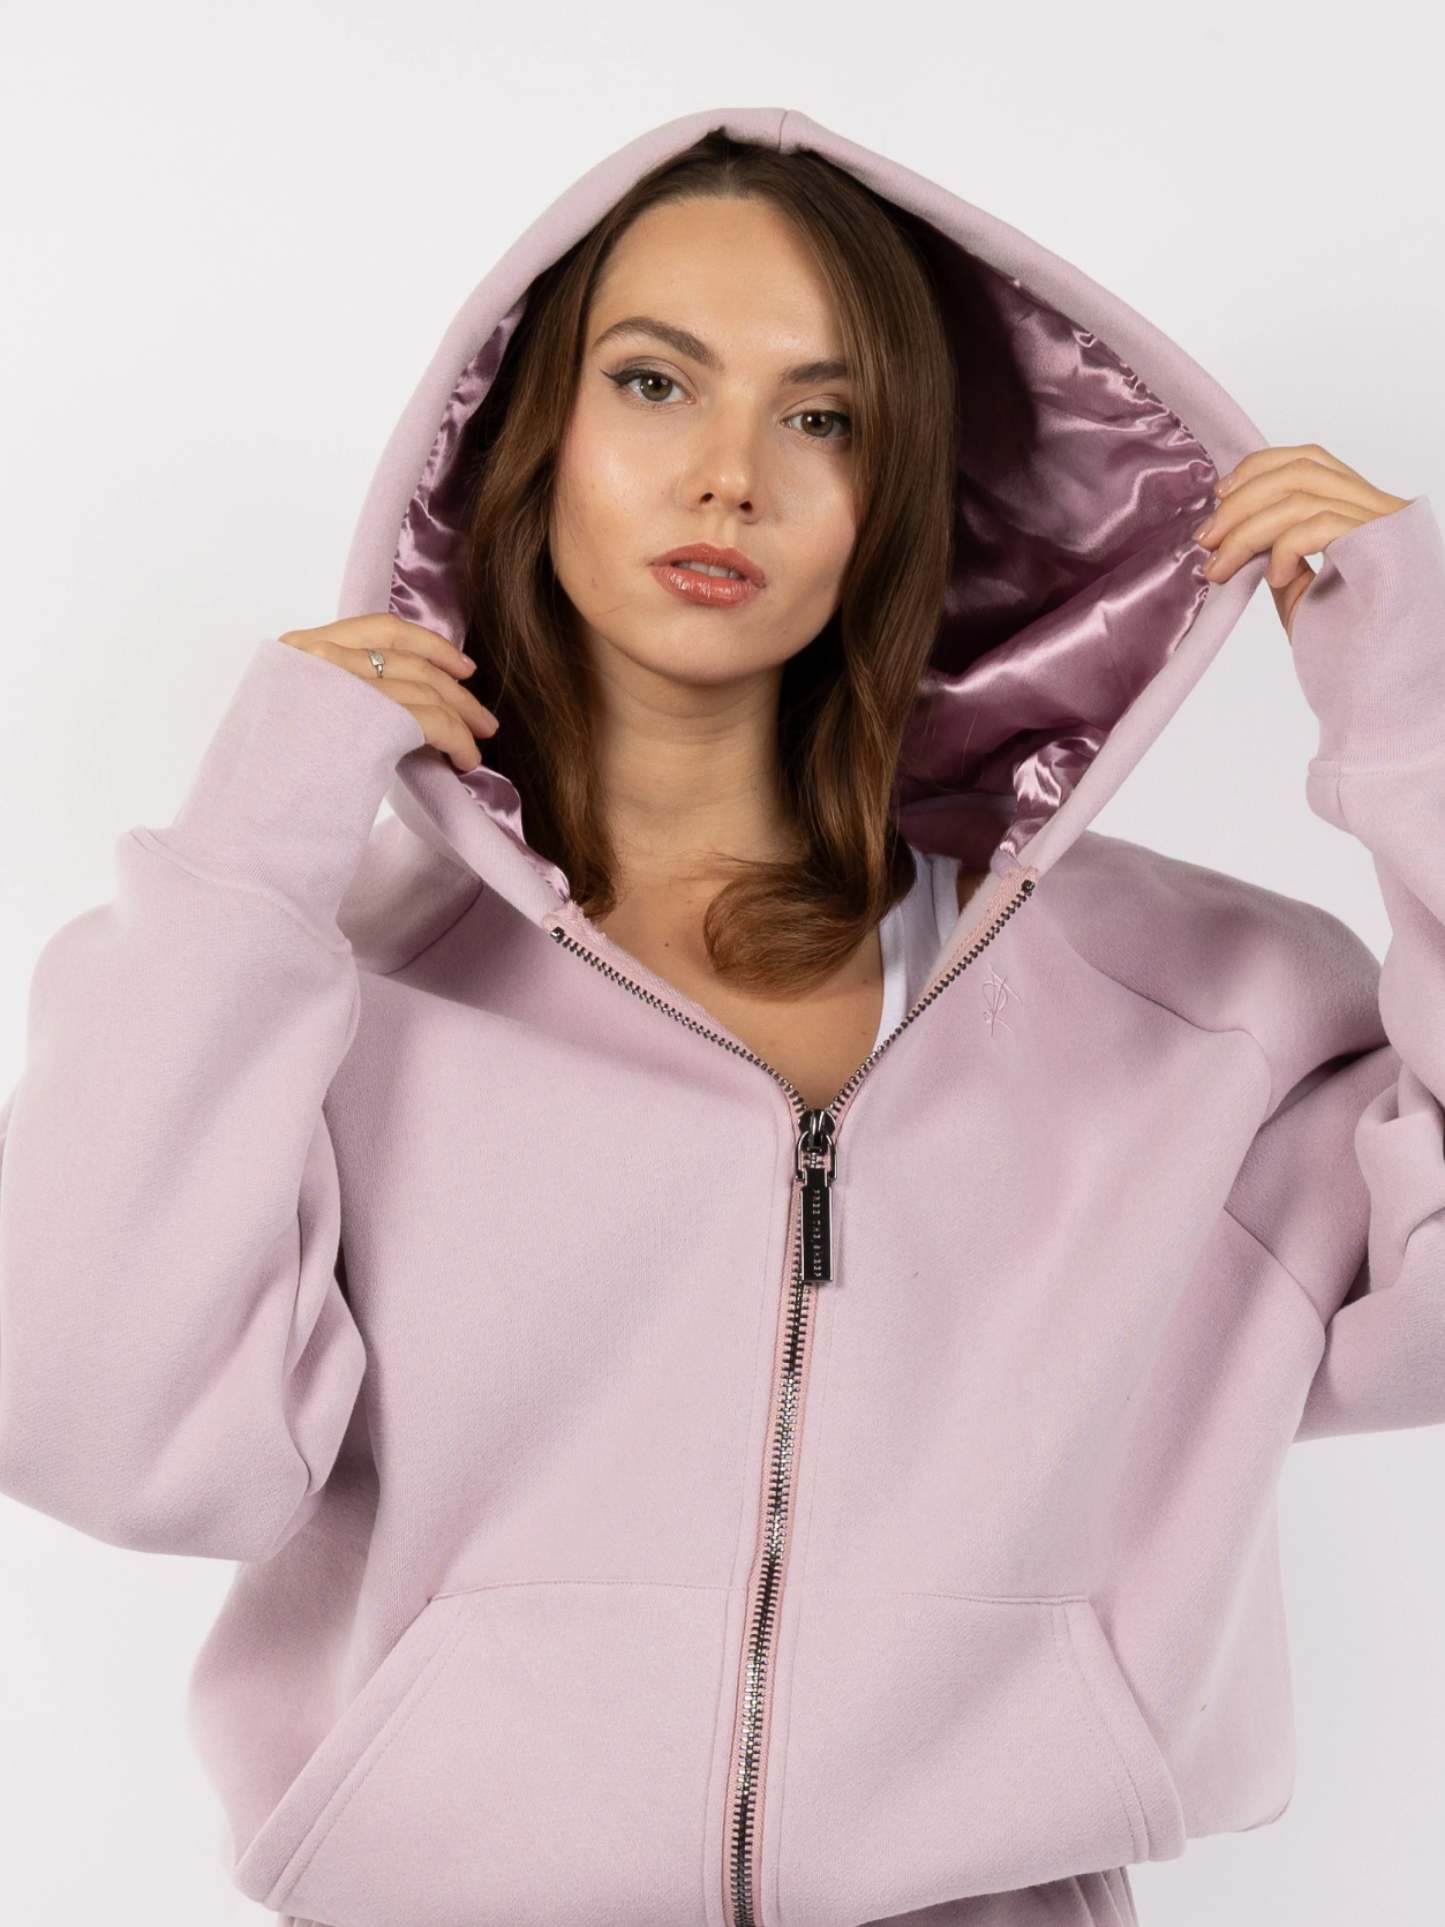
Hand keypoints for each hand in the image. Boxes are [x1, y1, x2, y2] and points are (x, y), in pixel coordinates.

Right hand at [278, 614, 499, 772]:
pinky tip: (466, 759)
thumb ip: (327, 693)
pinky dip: (459, 740)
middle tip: (483, 716)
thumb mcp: (287, 715)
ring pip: (427, 691)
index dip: (427, 644)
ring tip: (480, 742)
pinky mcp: (374, 719)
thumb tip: (383, 702)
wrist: (248, 815)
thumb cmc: (264, 779)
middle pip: (411, 661)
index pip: (380, 629)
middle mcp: (324, 658)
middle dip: (455, 689)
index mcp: (301, 649)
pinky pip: (434, 722)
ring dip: (464, 718)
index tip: (458, 666)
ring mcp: (348, 686)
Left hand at [1190, 444, 1411, 643]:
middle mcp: (1381, 509)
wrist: (1383, 683)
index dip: (1259, 469)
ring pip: (1301, 497)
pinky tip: (1275, 579)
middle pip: (1300, 471)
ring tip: (1220, 566)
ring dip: (1247, 529)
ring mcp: (1385, 525)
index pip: (1310, 461)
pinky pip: (1318, 526)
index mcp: (1364, 512)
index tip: (1219, 497)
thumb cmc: (1350, 646)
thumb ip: (1280, 559)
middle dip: (1241, 501)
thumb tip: (1241, 539)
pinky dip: (1283, 548)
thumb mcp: (1303, 595)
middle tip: (1205, 539)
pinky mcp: (1383, 547)